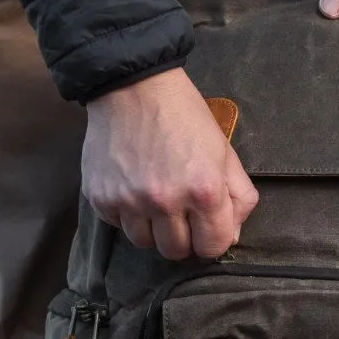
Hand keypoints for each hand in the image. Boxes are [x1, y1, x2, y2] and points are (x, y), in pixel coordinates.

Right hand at [82, 68, 258, 259]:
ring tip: (154, 200)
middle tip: (179, 213)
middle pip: (175, 252)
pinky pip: (117, 225)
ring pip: (144, 243)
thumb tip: (233, 236)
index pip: (212, 248)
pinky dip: (126, 214)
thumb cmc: (185, 117)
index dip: (211, 240)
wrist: (133, 87)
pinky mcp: (100, 197)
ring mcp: (129, 201)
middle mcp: (166, 201)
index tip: (205, 227)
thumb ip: (238, 197)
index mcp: (204, 191)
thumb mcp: (224, 152)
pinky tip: (131, 188)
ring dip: (152, 229)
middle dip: (182, 237)